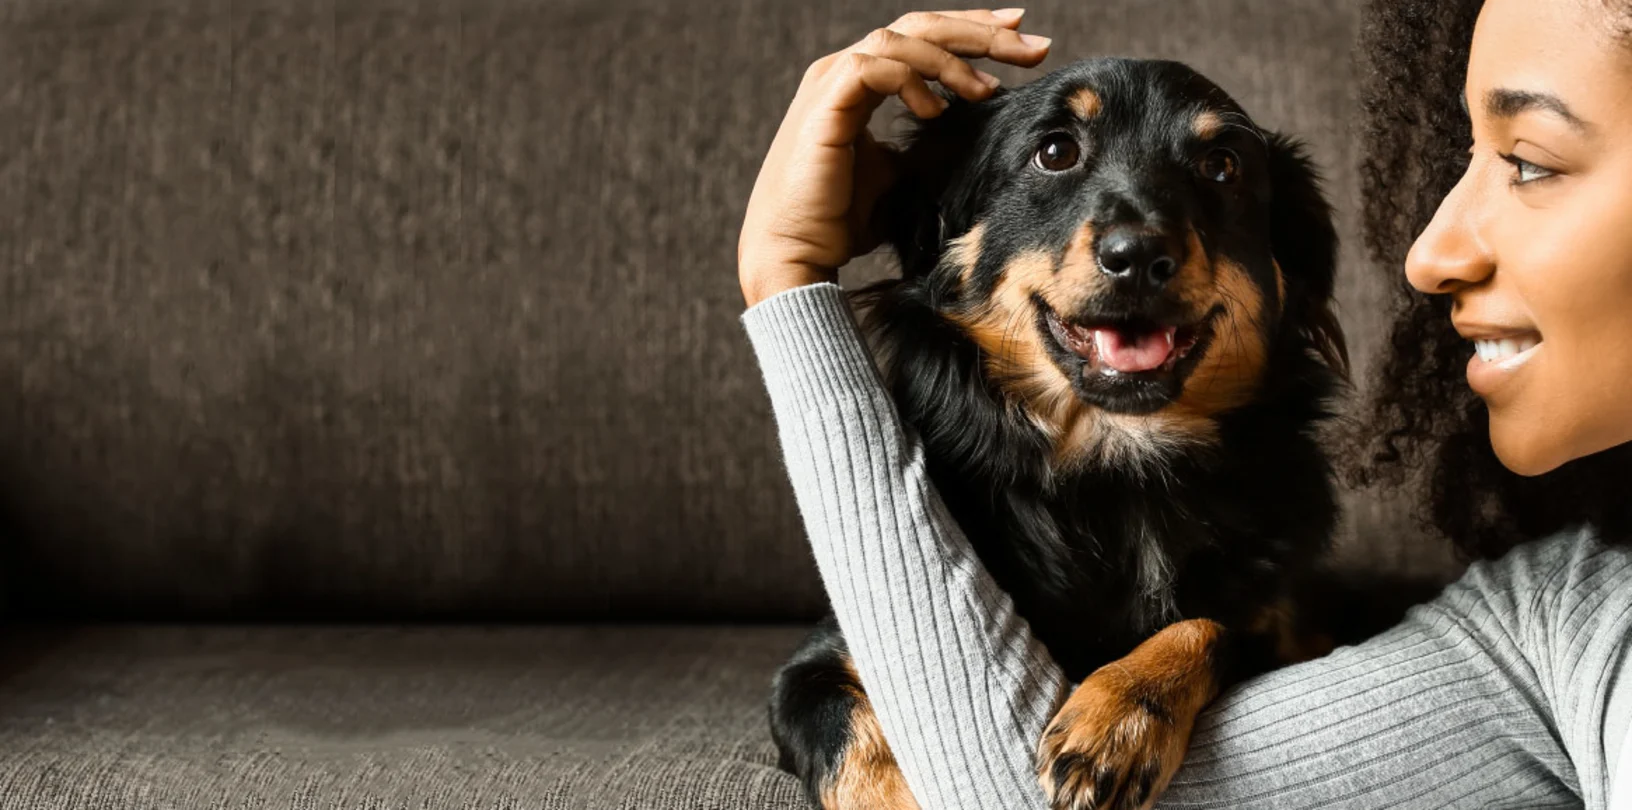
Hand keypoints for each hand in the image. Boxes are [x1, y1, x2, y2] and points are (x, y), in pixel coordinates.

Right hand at [736, 8, 1051, 307]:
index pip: (922, 40)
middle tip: (1032, 46)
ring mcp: (831, 82)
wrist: (796, 252)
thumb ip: (927, 143)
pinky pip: (876, 66)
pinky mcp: (825, 102)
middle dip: (980, 32)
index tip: (1022, 41)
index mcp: (859, 83)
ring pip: (901, 38)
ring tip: (987, 89)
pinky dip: (913, 79)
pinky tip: (937, 108)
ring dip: (953, 58)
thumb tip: (977, 133)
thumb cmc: (840, 221)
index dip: (972, 35)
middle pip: (919, 27)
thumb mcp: (899, 174)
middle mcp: (842, 71)